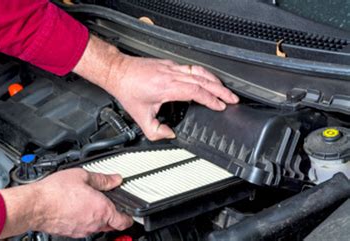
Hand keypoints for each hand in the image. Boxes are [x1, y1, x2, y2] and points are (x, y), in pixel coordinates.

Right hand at [0, 169, 132, 238]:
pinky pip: (84, 227)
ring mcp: (82, 230)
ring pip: (97, 226)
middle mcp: (94, 223)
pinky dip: (85, 219)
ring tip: (90, 202)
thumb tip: (115, 179)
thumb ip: (102, 179)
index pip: (124, 221)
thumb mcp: (83, 176)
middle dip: (114, 215)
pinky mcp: (71, 232)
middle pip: (112, 224)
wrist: (36, 205)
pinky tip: (77, 207)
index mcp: (103, 210)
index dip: (130, 216)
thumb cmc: (56, 192)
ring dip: (98, 217)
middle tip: (110, 202)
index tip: (130, 211)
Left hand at [105, 56, 238, 139]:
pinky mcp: (169, 64)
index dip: (211, 99)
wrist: (118, 71)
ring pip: (199, 72)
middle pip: (203, 80)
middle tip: (233, 98)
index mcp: (167, 87)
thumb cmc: (127, 89)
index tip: (221, 106)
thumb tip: (169, 134)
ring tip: (225, 90)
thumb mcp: (140, 117)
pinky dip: (203, 74)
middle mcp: (172, 75)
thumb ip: (155, 131)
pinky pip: (191, 68)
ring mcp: (171, 68)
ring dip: (214, 80)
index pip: (196, 92)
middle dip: (221, 90)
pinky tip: (206, 79)